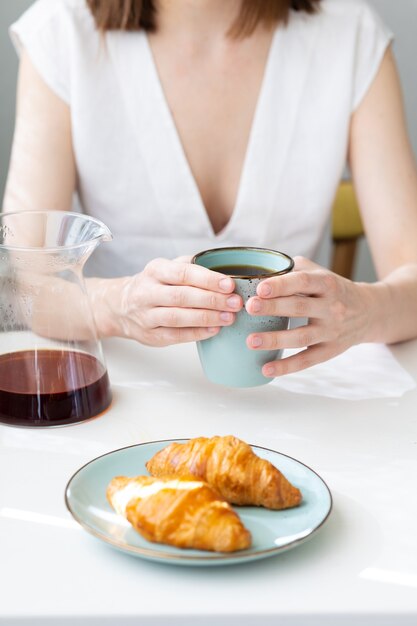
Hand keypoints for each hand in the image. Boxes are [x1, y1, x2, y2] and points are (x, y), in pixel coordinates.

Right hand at [93, 257, 242, 345]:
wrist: (121, 306)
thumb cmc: (154, 285)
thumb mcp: (167, 268)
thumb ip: (192, 266)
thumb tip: (224, 267)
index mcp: (155, 270)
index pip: (183, 274)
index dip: (208, 279)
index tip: (229, 284)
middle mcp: (147, 292)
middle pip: (182, 297)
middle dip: (212, 300)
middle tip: (235, 303)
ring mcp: (146, 316)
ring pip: (178, 318)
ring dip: (206, 318)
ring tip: (229, 317)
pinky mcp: (150, 336)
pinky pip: (175, 336)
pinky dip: (196, 333)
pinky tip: (214, 330)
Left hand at [245, 256, 377, 376]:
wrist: (370, 312)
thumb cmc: (334, 290)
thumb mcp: (321, 273)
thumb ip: (294, 270)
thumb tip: (260, 271)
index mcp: (327, 283)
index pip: (303, 282)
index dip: (282, 285)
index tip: (260, 288)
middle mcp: (331, 307)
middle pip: (299, 307)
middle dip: (273, 308)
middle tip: (249, 308)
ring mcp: (331, 331)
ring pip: (301, 337)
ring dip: (275, 340)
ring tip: (250, 341)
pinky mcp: (330, 351)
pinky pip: (307, 360)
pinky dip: (286, 367)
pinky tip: (266, 369)